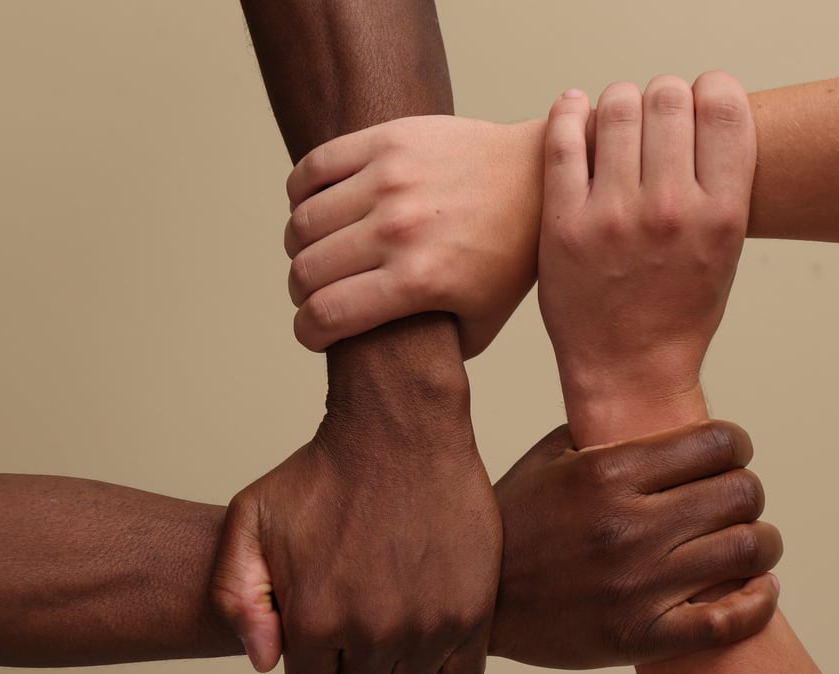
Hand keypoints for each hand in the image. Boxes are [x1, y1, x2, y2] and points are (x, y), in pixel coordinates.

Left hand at [210, 378, 500, 673]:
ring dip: (400, 662)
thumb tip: (267, 664)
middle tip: (360, 607)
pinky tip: (432, 621)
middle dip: (353, 660)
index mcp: (315, 621)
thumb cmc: (324, 469)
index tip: (323, 630)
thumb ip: (235, 597)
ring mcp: (427, 625)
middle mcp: (372, 633)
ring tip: (395, 611)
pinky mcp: (472, 611)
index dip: (312, 666)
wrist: (399, 429)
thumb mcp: (251, 519)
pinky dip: (449, 662)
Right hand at [283, 116, 544, 358]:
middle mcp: (399, 229)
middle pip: (306, 271)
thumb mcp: (483, 321)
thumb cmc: (511, 255)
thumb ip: (436, 352)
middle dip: (301, 293)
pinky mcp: (387, 139)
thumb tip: (393, 370)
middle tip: (315, 294)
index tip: (313, 333)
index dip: (308, 333)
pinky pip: (312, 169)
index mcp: (419, 280)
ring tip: (318, 252)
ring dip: (299, 246)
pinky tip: (317, 208)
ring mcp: (390, 179)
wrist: (539, 178)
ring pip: (302, 222)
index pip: (326, 315)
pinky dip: (300, 194)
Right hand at [490, 420, 781, 668]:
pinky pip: (731, 622)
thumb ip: (603, 430)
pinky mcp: (641, 637)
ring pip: (748, 551)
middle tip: (736, 500)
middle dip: (747, 491)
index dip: (736, 445)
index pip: (717, 444)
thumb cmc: (514, 524)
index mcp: (606, 473)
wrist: (478, 604)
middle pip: (742, 493)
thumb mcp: (547, 460)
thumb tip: (660, 414)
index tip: (730, 455)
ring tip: (752, 543)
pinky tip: (759, 589)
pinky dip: (759, 602)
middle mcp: (627, 525)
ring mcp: (637, 586)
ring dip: (762, 544)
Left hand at [537, 75, 756, 442]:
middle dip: (664, 96)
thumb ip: (719, 186)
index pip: (724, 107)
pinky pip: (562, 141)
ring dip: (619, 102)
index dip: (713, 90)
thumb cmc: (678, 313)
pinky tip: (574, 110)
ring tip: (617, 119)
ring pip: (616, 108)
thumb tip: (703, 115)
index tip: (702, 100)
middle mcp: (670, 211)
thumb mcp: (725, 251)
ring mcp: (613, 216)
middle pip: (668, 98)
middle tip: (656, 114)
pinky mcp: (565, 224)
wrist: (628, 371)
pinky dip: (569, 112)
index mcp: (721, 215)